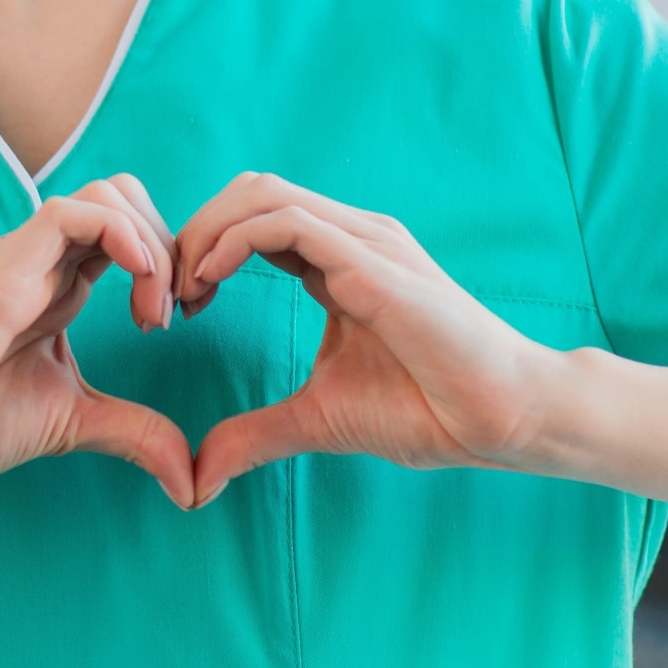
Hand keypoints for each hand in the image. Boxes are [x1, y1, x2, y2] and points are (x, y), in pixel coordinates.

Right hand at [0, 176, 195, 505]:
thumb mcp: (74, 423)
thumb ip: (134, 435)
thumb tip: (190, 484)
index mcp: (59, 285)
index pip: (129, 232)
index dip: (169, 261)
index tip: (180, 320)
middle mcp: (45, 260)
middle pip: (126, 196)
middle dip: (172, 242)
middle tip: (177, 309)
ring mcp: (26, 256)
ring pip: (109, 193)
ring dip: (154, 243)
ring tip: (154, 311)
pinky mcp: (9, 263)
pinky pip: (77, 211)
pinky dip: (125, 237)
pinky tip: (137, 291)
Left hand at [177, 173, 550, 503]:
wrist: (503, 418)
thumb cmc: (431, 410)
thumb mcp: (319, 419)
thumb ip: (257, 434)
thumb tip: (197, 476)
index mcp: (340, 260)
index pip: (254, 221)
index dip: (202, 253)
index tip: (173, 311)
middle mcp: (350, 236)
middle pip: (248, 191)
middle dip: (193, 233)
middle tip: (163, 298)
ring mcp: (364, 241)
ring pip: (261, 192)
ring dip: (203, 234)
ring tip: (180, 293)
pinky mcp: (371, 260)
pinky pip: (285, 221)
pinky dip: (232, 242)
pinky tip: (208, 285)